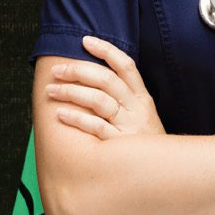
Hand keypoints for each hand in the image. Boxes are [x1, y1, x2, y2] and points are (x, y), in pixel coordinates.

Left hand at [45, 35, 164, 140]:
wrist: (162, 173)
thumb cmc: (144, 142)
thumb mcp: (142, 115)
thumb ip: (123, 97)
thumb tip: (91, 77)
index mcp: (141, 97)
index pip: (125, 65)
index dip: (106, 50)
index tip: (84, 40)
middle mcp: (136, 108)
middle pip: (106, 80)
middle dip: (78, 71)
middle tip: (56, 71)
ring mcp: (129, 126)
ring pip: (99, 100)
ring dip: (71, 92)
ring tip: (51, 91)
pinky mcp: (120, 146)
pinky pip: (96, 127)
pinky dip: (77, 119)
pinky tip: (61, 114)